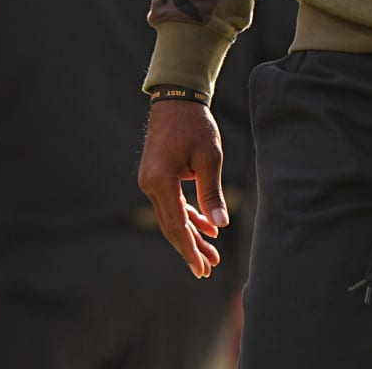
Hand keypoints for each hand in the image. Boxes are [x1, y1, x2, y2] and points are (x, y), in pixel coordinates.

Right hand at [137, 100, 227, 278]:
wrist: (176, 100)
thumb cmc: (195, 125)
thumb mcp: (210, 157)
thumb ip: (212, 193)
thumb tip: (220, 224)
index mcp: (160, 181)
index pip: (176, 225)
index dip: (190, 249)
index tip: (202, 268)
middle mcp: (150, 185)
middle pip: (172, 226)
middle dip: (191, 248)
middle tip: (207, 269)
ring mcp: (151, 182)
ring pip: (172, 217)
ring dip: (192, 234)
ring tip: (212, 254)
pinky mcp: (157, 177)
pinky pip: (173, 204)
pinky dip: (190, 216)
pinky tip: (208, 228)